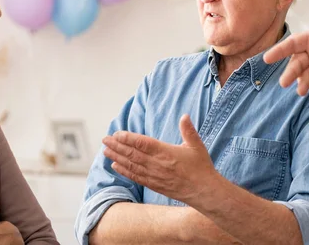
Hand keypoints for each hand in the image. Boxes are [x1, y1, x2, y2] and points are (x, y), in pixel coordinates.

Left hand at [103, 115, 220, 205]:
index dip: (128, 138)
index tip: (117, 134)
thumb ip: (188, 130)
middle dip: (117, 146)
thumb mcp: (196, 146)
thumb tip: (184, 116)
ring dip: (117, 158)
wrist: (204, 191)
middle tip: (104, 140)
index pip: (143, 143)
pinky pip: (135, 177)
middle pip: (133, 154)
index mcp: (166, 152)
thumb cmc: (201, 167)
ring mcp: (154, 176)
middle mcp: (157, 164)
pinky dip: (124, 171)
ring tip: (105, 151)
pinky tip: (115, 166)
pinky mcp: (154, 185)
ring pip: (131, 165)